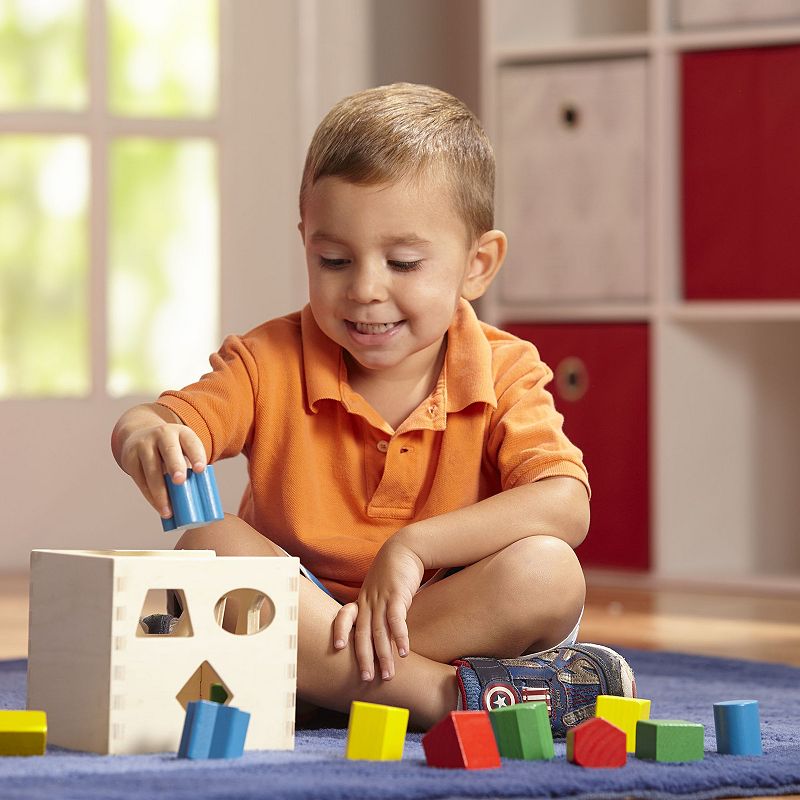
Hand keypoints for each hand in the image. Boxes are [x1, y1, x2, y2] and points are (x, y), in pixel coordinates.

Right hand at [119, 423, 206, 517]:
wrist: (141, 434)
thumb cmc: (171, 449)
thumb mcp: (182, 449)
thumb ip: (190, 466)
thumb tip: (199, 497)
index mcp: (181, 433)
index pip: (191, 442)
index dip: (196, 455)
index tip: (201, 470)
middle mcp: (162, 435)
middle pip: (169, 451)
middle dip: (175, 466)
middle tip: (180, 481)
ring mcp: (144, 445)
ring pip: (152, 470)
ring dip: (160, 492)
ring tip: (168, 510)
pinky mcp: (130, 458)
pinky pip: (140, 480)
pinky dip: (150, 496)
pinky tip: (158, 507)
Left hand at [332, 535, 423, 681]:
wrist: (405, 548)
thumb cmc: (392, 572)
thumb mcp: (378, 589)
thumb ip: (374, 607)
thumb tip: (374, 629)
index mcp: (362, 600)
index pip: (345, 616)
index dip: (340, 630)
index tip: (338, 648)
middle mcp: (369, 601)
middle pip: (362, 633)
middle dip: (363, 658)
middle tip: (365, 679)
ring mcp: (382, 599)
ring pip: (379, 631)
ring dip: (383, 655)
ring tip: (388, 675)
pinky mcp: (398, 596)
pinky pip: (397, 620)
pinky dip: (399, 637)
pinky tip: (404, 651)